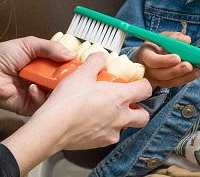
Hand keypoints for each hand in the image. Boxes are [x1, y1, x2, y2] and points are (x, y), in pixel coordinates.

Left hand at [0, 36, 77, 114]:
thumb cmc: (1, 56)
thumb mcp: (28, 44)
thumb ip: (51, 47)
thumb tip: (71, 54)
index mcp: (43, 63)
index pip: (63, 66)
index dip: (71, 66)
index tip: (79, 65)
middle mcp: (42, 79)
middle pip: (62, 81)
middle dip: (66, 79)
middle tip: (70, 76)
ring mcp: (37, 93)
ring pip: (56, 95)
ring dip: (55, 89)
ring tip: (52, 82)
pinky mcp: (31, 106)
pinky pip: (43, 105)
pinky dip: (40, 97)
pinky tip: (32, 88)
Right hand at [27, 52, 151, 149]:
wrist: (53, 127)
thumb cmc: (69, 100)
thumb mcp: (82, 73)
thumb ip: (95, 62)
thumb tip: (101, 56)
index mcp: (120, 97)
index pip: (146, 90)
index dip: (143, 84)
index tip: (137, 83)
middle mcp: (121, 116)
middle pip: (144, 116)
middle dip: (139, 109)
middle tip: (127, 102)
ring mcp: (112, 132)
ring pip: (126, 128)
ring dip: (121, 121)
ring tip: (105, 112)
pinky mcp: (100, 144)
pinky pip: (109, 137)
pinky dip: (104, 130)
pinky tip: (91, 122)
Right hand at [133, 31, 199, 87]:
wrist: (146, 60)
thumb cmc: (156, 46)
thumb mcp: (161, 37)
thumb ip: (173, 37)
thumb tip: (187, 40)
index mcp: (145, 55)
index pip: (152, 60)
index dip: (164, 60)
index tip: (177, 58)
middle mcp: (148, 70)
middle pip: (161, 74)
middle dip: (177, 70)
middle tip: (189, 66)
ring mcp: (155, 79)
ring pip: (169, 82)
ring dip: (185, 76)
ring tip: (198, 69)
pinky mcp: (164, 84)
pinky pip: (175, 84)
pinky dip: (187, 78)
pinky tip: (197, 72)